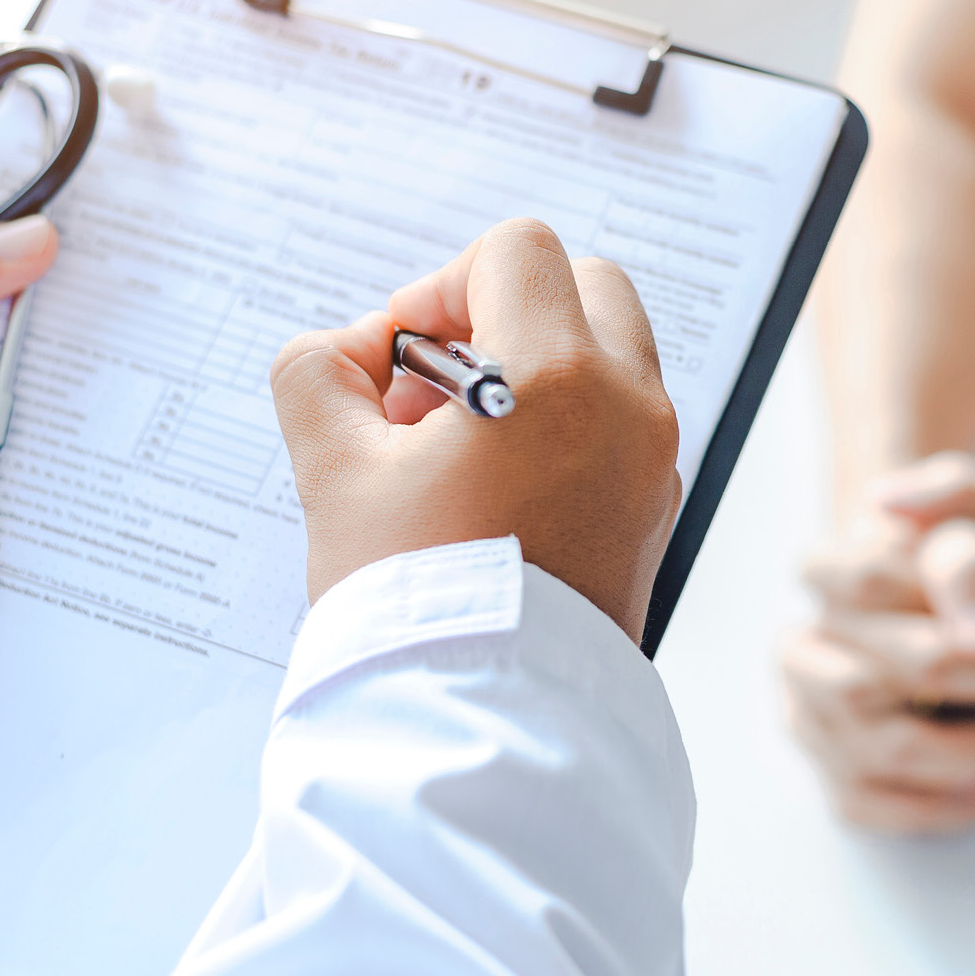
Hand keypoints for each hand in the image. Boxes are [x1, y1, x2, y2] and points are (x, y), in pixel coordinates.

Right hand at [269, 218, 681, 639]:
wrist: (486, 724)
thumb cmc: (412, 600)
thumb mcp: (331, 471)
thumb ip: (318, 374)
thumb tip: (355, 350)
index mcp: (559, 375)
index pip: (516, 251)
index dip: (442, 283)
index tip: (400, 355)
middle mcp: (629, 404)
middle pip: (583, 283)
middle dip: (502, 311)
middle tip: (433, 387)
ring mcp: (654, 457)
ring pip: (608, 350)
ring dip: (534, 363)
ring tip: (456, 445)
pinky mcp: (656, 505)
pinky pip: (620, 418)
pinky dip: (565, 418)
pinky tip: (493, 486)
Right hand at [781, 503, 974, 832]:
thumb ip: (965, 507)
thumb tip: (956, 599)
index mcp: (824, 573)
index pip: (859, 581)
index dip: (941, 610)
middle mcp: (801, 652)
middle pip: (865, 683)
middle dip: (966, 685)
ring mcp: (811, 723)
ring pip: (885, 751)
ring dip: (973, 748)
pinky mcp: (841, 782)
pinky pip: (883, 809)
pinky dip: (951, 804)